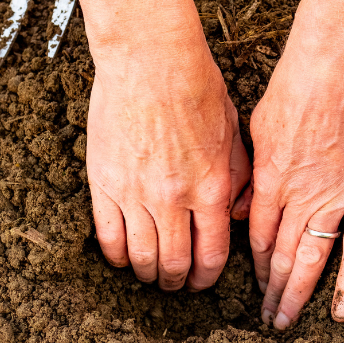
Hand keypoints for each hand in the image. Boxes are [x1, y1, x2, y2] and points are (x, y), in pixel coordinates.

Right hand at [57, 0, 251, 290]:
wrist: (150, 59)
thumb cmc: (199, 88)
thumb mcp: (235, 132)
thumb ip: (239, 178)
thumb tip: (237, 216)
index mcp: (212, 186)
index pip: (213, 252)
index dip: (209, 276)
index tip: (206, 280)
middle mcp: (174, 198)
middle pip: (175, 262)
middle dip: (179, 281)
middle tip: (178, 283)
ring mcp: (136, 192)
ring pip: (140, 257)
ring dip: (148, 273)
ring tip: (152, 274)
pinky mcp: (104, 182)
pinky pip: (108, 236)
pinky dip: (116, 256)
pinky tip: (123, 258)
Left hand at [248, 0, 343, 327]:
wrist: (339, 63)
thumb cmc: (298, 83)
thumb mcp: (258, 124)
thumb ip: (251, 168)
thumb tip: (244, 203)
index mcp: (268, 180)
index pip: (258, 236)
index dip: (256, 264)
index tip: (257, 281)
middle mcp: (296, 197)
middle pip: (280, 256)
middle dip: (271, 290)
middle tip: (268, 317)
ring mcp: (331, 198)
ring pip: (310, 258)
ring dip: (297, 293)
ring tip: (288, 320)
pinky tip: (342, 309)